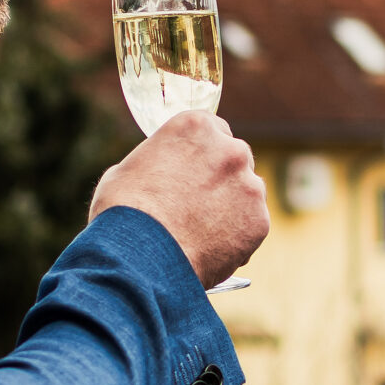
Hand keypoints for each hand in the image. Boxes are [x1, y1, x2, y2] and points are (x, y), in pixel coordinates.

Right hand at [89, 112, 269, 287]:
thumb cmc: (124, 213)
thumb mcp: (128, 171)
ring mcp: (249, 185)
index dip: (202, 153)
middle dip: (221, 178)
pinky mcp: (259, 220)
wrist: (140, 258)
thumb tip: (157, 174)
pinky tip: (211, 249)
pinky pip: (250, 225)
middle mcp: (230, 149)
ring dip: (231, 207)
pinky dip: (237, 236)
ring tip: (201, 233)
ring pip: (247, 193)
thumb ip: (156, 164)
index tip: (195, 169)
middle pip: (235, 159)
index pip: (212, 130)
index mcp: (196, 127)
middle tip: (200, 203)